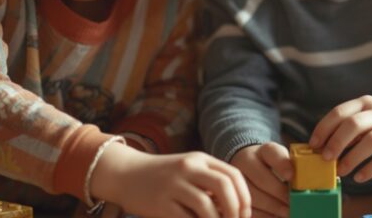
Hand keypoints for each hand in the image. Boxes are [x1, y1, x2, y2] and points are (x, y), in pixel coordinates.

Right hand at [90, 142, 250, 217]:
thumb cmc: (164, 177)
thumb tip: (236, 209)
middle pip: (224, 187)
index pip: (233, 175)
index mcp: (200, 159)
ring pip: (207, 206)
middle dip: (235, 211)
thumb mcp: (189, 171)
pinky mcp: (161, 202)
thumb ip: (210, 183)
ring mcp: (174, 184)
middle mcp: (189, 168)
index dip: (244, 198)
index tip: (244, 215)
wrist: (126, 174)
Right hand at [230, 143, 292, 217]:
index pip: (272, 152)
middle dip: (280, 194)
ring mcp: (236, 178)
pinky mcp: (232, 194)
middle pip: (262, 178)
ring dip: (273, 207)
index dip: (282, 164)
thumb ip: (293, 167)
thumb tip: (307, 183)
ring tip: (288, 213)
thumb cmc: (272, 166)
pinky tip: (276, 216)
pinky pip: (247, 207)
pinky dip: (264, 215)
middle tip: (295, 204)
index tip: (291, 176)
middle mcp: (246, 160)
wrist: (247, 166)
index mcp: (263, 150)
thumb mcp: (282, 160)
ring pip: (253, 195)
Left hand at [309, 95, 371, 182]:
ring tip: (341, 171)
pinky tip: (359, 177)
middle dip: (337, 142)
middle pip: (354, 124)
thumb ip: (346, 129)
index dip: (324, 128)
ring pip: (371, 141)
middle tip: (326, 158)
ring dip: (352, 158)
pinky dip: (371, 169)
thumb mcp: (366, 119)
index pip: (340, 112)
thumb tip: (320, 148)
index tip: (313, 145)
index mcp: (365, 103)